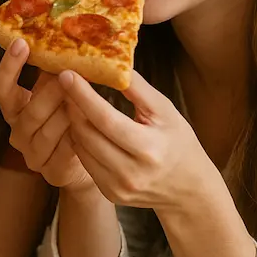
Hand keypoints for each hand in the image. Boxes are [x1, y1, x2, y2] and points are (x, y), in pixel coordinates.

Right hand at [0, 39, 91, 191]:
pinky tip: (91, 126)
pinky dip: (77, 137)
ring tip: (84, 100)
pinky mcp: (52, 172)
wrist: (88, 160)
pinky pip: (64, 152)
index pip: (1, 88)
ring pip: (46, 132)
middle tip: (68, 76)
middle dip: (50, 93)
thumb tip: (65, 35)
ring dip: (66, 114)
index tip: (21, 43)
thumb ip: (54, 72)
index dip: (9, 67)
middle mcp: (17, 132)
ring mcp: (32, 155)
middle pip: (29, 112)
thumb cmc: (70, 117)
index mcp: (14, 109)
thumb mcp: (58, 92)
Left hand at [60, 70, 215, 212]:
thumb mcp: (166, 111)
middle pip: (87, 132)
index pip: (105, 118)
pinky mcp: (110, 193)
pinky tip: (85, 126)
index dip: (82, 95)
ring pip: (81, 146)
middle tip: (67, 84)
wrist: (189, 190)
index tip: (67, 74)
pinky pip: (84, 160)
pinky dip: (81, 140)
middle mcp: (131, 172)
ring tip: (75, 103)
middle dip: (73, 105)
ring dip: (74, 122)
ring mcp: (118, 186)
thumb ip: (137, 88)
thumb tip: (111, 63)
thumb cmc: (179, 143)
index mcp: (149, 149)